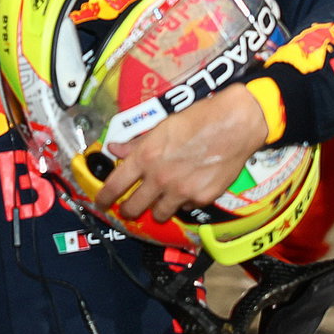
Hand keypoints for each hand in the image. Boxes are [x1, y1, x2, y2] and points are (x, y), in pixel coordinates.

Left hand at [94, 86, 268, 222]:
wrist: (233, 125)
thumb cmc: (197, 119)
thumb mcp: (161, 127)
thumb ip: (137, 143)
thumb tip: (115, 149)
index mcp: (145, 157)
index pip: (115, 185)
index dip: (104, 197)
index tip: (100, 203)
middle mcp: (159, 178)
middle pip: (133, 207)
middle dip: (128, 209)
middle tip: (129, 208)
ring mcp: (181, 191)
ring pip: (159, 214)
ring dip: (156, 209)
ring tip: (160, 200)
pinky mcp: (201, 198)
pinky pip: (185, 207)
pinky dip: (183, 202)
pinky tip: (188, 189)